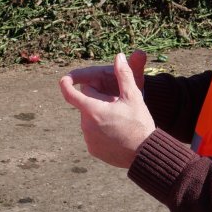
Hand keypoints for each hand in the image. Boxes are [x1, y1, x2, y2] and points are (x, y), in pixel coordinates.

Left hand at [59, 52, 155, 167]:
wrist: (145, 154)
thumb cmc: (139, 124)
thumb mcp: (133, 97)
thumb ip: (124, 75)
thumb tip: (119, 56)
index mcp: (92, 110)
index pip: (70, 93)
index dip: (67, 83)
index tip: (66, 78)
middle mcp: (86, 125)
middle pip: (87, 105)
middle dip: (98, 102)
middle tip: (118, 106)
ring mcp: (89, 139)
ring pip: (90, 120)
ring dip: (100, 117)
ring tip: (120, 122)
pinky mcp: (94, 150)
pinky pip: (94, 135)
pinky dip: (102, 132)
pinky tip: (118, 134)